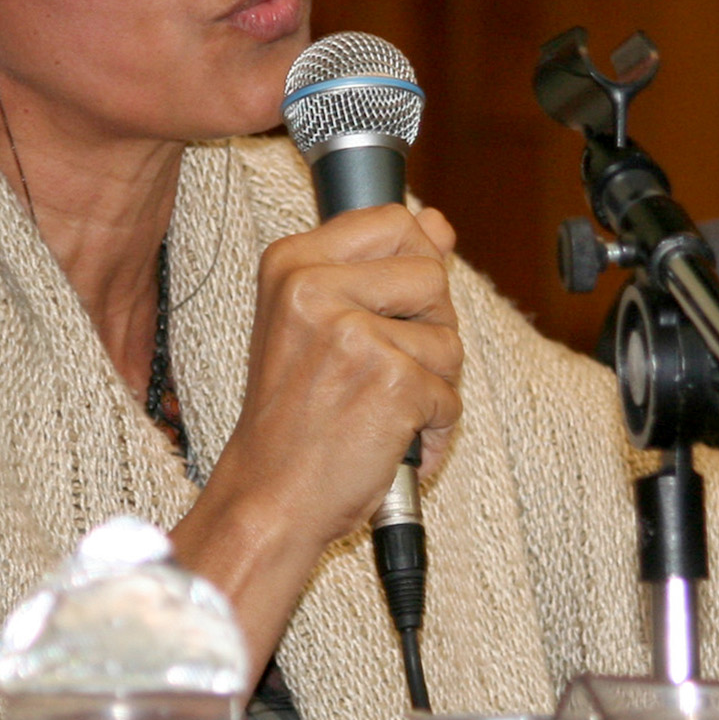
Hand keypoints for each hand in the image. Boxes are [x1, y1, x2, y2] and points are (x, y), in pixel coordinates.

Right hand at [212, 203, 463, 553]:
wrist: (268, 498)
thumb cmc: (293, 420)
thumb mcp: (318, 324)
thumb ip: (380, 267)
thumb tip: (439, 225)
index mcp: (292, 263)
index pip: (396, 221)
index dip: (416, 265)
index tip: (394, 309)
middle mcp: (315, 288)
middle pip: (432, 274)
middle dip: (431, 328)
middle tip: (384, 369)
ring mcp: (353, 333)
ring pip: (450, 338)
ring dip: (434, 384)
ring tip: (382, 409)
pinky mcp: (390, 380)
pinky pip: (450, 394)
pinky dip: (434, 427)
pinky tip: (391, 439)